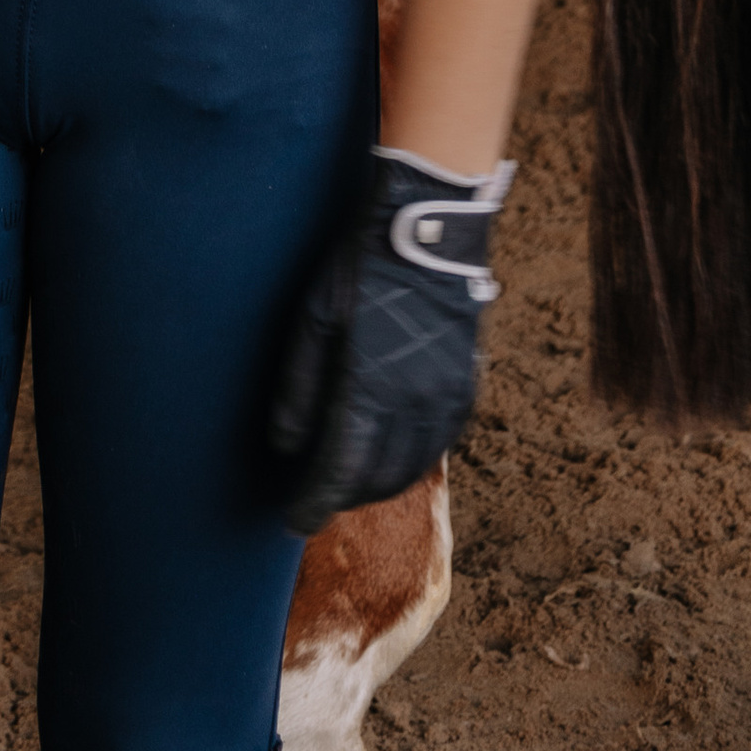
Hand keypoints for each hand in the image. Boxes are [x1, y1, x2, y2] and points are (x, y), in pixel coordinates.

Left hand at [267, 149, 512, 534]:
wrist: (428, 230)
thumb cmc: (361, 268)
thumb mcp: (314, 317)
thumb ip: (298, 386)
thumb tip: (285, 444)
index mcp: (372, 388)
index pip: (341, 470)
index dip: (315, 501)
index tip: (293, 520)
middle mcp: (416, 404)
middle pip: (377, 478)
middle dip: (343, 496)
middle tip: (315, 498)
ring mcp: (447, 398)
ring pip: (412, 468)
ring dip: (378, 483)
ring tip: (348, 482)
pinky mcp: (466, 387)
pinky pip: (437, 445)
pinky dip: (410, 461)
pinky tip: (390, 455)